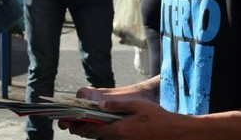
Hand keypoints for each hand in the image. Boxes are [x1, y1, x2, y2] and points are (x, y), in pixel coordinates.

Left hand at [59, 99, 175, 139]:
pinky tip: (100, 127)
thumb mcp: (136, 105)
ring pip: (101, 139)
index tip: (68, 122)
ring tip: (80, 124)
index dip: (78, 126)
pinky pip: (110, 139)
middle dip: (80, 130)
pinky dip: (101, 134)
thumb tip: (100, 105)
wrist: (172, 132)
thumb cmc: (155, 117)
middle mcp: (119, 139)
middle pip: (93, 136)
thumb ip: (117, 106)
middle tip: (69, 124)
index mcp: (119, 129)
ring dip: (90, 132)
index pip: (92, 129)